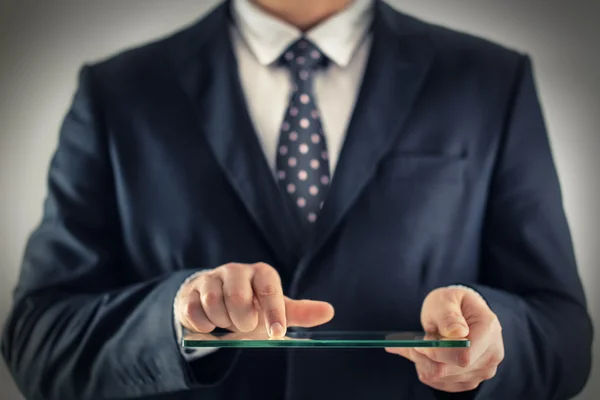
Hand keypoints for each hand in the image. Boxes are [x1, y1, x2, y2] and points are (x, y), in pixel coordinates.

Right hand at [175, 262, 333, 336]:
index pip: (269, 288)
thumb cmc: (252, 308)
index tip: (276, 332)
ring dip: (223, 322)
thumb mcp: (276, 310)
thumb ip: (300, 313)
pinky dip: (204, 325)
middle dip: (242, 321)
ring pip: (214, 305)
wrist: (215, 306)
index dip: (273, 311)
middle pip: (238, 299)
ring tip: (228, 321)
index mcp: (262, 273)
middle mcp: (236, 270)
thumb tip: (329, 312)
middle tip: (244, 323)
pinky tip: (210, 322)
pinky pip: (195, 312)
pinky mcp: (190, 290)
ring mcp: (212, 277)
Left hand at [387, 287, 503, 392]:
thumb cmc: (452, 303)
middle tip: (410, 344)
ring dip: (423, 363)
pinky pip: (441, 383)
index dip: (438, 352)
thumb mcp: (446, 300)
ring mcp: (483, 370)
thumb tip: (456, 332)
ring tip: (418, 345)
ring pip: (443, 378)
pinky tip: (424, 355)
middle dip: (426, 357)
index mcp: (489, 329)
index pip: (464, 354)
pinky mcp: (470, 380)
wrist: (460, 312)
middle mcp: (492, 354)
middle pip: (452, 369)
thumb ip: (448, 315)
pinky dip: (427, 369)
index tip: (421, 343)